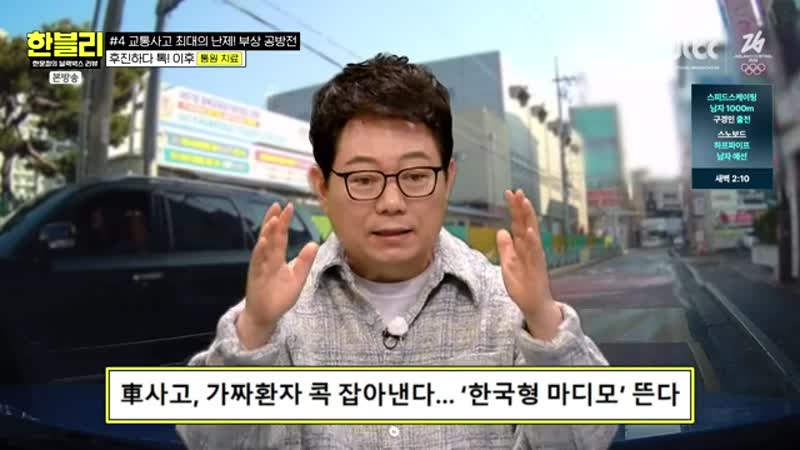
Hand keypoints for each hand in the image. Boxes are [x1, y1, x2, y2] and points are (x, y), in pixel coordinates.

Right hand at [241, 202, 318, 339]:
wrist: (266, 315)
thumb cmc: (280, 295)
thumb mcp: (297, 277)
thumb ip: (305, 261)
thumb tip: (314, 243)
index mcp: (276, 257)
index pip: (280, 235)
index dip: (283, 221)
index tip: (288, 206)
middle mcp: (267, 258)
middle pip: (270, 236)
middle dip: (274, 221)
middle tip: (279, 205)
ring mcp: (260, 267)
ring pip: (263, 246)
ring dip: (267, 233)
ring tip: (273, 220)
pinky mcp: (256, 277)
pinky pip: (258, 263)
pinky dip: (260, 252)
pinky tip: (263, 242)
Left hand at [496, 190, 561, 339]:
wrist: (533, 303)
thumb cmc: (522, 284)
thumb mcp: (508, 263)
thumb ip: (506, 247)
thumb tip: (501, 231)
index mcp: (522, 245)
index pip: (518, 222)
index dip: (514, 208)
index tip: (510, 193)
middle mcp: (530, 247)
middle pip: (525, 223)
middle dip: (521, 207)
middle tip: (517, 191)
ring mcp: (535, 255)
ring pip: (531, 232)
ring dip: (528, 217)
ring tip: (525, 203)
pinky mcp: (537, 266)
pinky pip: (534, 251)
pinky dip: (532, 239)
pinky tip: (529, 229)